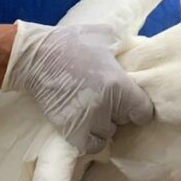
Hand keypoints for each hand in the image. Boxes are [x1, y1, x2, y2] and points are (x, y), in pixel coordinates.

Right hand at [2, 21, 152, 153]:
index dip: (140, 107)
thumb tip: (138, 51)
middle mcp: (105, 106)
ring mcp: (87, 120)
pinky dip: (92, 139)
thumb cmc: (72, 42)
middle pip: (125, 121)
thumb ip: (125, 46)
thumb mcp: (106, 35)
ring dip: (105, 124)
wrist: (37, 57)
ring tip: (97, 110)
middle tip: (110, 98)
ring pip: (108, 133)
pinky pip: (91, 145)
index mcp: (118, 84)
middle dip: (120, 111)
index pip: (143, 111)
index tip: (134, 102)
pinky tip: (88, 125)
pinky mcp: (70, 129)